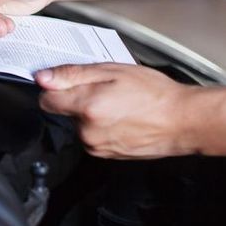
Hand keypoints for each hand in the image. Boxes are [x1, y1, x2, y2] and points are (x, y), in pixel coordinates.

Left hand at [35, 63, 200, 159]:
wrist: (183, 121)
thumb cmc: (154, 94)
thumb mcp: (111, 71)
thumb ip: (72, 74)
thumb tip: (43, 77)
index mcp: (86, 107)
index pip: (46, 101)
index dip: (53, 88)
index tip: (64, 83)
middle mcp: (87, 131)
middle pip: (64, 112)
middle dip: (78, 99)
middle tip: (105, 90)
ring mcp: (96, 145)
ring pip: (79, 125)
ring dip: (91, 114)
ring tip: (117, 104)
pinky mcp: (105, 154)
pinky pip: (92, 136)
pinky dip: (101, 127)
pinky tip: (121, 118)